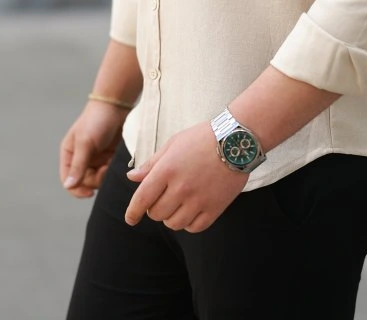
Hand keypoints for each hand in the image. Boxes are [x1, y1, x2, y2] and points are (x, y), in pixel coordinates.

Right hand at [60, 101, 127, 197]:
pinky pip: (111, 171)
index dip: (77, 190)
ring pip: (99, 178)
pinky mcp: (110, 157)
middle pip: (86, 182)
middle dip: (96, 180)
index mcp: (70, 155)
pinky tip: (118, 160)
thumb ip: (78, 165)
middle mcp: (82, 159)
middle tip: (106, 169)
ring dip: (106, 175)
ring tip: (111, 163)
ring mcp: (96, 158)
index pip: (68, 180)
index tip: (90, 193)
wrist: (118, 105)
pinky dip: (114, 169)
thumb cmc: (97, 120)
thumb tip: (68, 186)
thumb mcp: (86, 142)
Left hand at [125, 121, 247, 232]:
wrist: (236, 139)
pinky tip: (191, 210)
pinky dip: (189, 223)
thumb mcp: (174, 144)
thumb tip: (132, 178)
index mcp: (167, 169)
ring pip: (174, 224)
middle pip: (156, 214)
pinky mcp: (215, 208)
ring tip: (178, 204)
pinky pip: (194, 228)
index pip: (142, 199)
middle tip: (163, 198)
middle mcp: (181, 187)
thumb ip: (152, 163)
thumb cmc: (202, 138)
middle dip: (154, 209)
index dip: (132, 212)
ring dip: (171, 217)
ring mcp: (198, 200)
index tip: (130, 219)